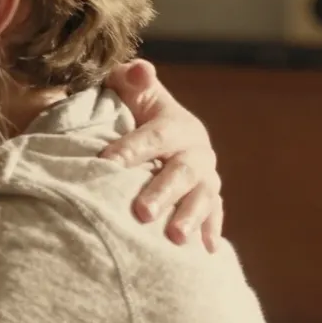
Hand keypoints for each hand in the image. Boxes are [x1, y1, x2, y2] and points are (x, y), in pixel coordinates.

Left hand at [100, 58, 223, 251]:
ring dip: (190, 217)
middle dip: (162, 192)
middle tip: (141, 213)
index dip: (133, 148)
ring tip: (175, 239)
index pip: (155, 136)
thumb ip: (129, 79)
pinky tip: (206, 253)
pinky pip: (214, 217)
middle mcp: (196, 151)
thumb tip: (139, 68)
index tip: (106, 163)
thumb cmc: (131, 111)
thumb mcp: (128, 91)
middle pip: (182, 172)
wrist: (156, 137)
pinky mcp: (209, 201)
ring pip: (202, 198)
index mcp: (176, 124)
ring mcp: (205, 178)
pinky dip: (210, 232)